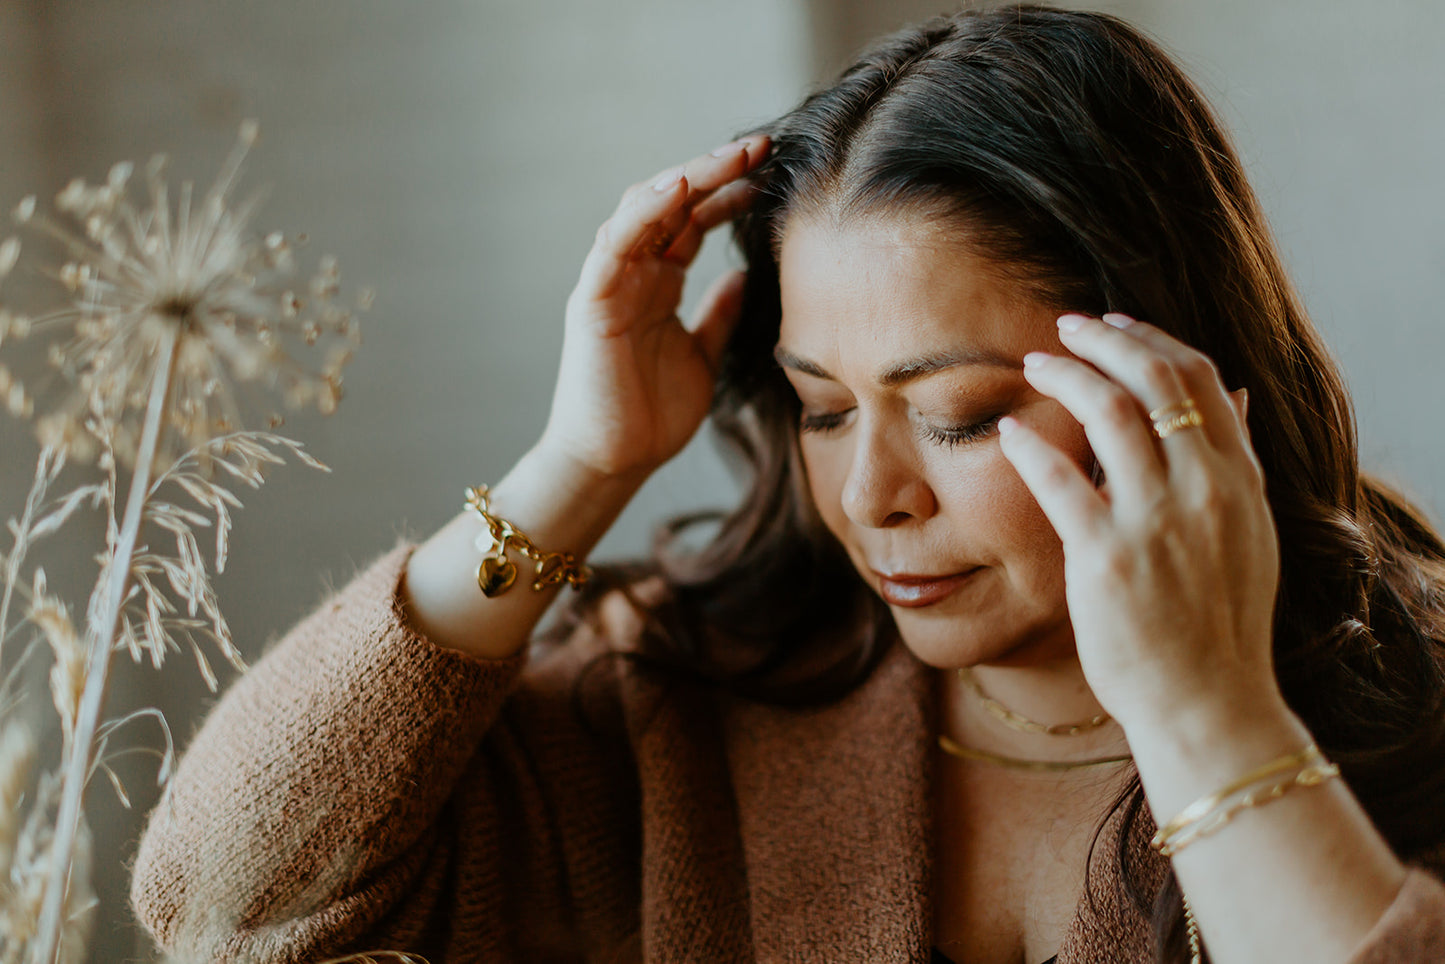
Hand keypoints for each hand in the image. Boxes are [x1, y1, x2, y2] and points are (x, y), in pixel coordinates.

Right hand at [539, 135, 769, 482]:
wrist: (614, 463)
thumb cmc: (652, 416)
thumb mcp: (703, 356)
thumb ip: (718, 314)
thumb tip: (742, 276)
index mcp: (657, 284)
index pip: (693, 221)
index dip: (730, 192)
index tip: (773, 172)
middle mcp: (632, 273)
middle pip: (672, 204)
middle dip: (716, 171)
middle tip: (763, 147)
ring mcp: (610, 282)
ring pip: (644, 209)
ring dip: (687, 178)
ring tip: (732, 156)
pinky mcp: (592, 300)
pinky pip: (615, 243)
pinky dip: (645, 213)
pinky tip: (680, 189)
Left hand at [996, 312, 1282, 731]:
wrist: (1209, 705)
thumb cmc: (1220, 627)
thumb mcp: (1250, 536)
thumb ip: (1236, 465)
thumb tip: (1237, 397)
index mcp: (1239, 481)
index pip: (1201, 380)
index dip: (1153, 342)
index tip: (1116, 327)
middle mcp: (1204, 489)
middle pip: (1155, 380)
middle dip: (1106, 341)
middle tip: (1065, 327)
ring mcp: (1156, 520)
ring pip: (1109, 412)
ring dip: (1066, 375)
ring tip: (1033, 364)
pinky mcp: (1105, 557)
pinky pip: (1060, 479)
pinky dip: (1032, 444)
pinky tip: (1009, 430)